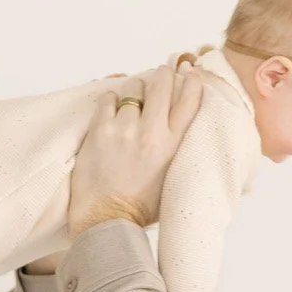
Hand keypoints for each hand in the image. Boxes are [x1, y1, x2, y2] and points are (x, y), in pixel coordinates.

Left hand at [68, 60, 203, 237]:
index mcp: (172, 146)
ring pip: (134, 89)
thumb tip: (181, 134)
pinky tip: (112, 111)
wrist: (107, 220)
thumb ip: (177, 153)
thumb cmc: (139, 208)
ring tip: (132, 100)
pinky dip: (111, 100)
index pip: (189, 102)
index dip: (191, 83)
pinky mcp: (100, 129)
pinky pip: (108, 99)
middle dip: (164, 75)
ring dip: (135, 91)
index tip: (190, 73)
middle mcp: (151, 132)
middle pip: (162, 85)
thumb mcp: (171, 179)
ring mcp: (124, 128)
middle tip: (163, 72)